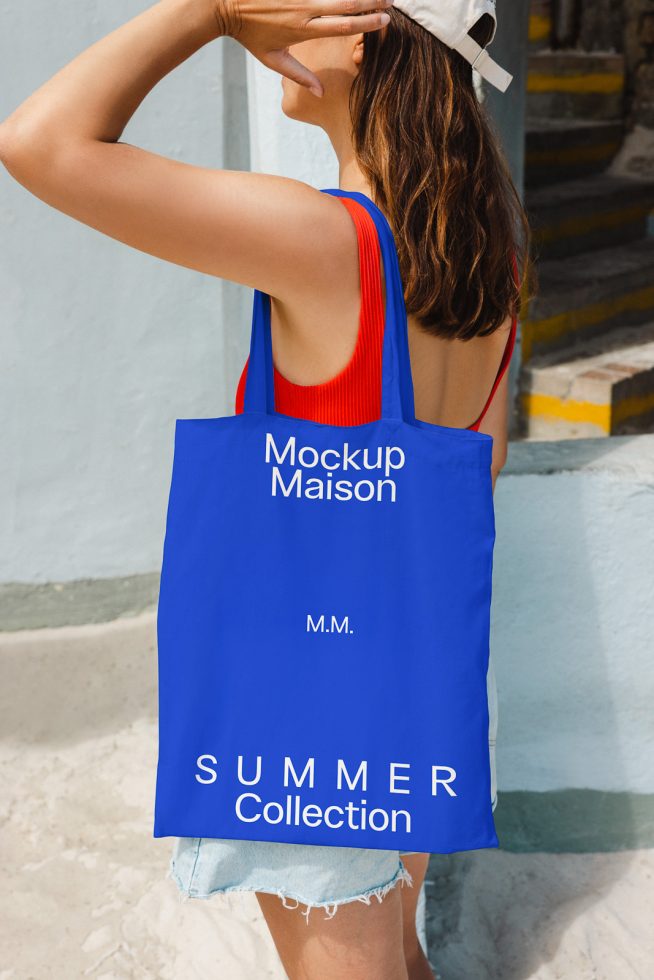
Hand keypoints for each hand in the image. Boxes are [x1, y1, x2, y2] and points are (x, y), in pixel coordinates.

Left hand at [212, 0, 392, 96]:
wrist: (226, 5)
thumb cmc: (250, 36)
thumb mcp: (274, 61)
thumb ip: (299, 75)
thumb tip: (321, 93)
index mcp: (305, 30)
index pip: (344, 27)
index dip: (367, 24)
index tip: (386, 21)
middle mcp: (306, 8)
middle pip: (346, 4)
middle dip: (371, 1)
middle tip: (391, 1)